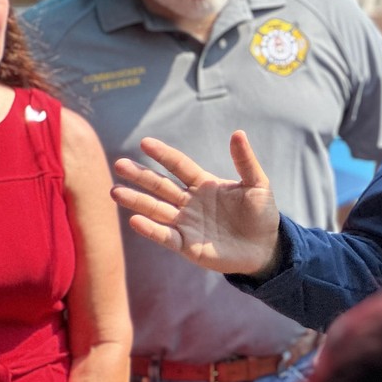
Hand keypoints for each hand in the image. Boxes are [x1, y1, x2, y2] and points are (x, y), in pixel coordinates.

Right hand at [110, 130, 281, 276]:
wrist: (266, 247)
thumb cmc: (261, 214)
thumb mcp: (258, 185)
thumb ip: (245, 161)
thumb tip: (238, 133)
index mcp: (204, 184)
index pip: (179, 166)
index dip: (163, 154)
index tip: (145, 143)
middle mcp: (190, 202)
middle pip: (161, 186)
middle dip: (141, 176)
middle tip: (119, 164)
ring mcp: (186, 223)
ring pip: (156, 209)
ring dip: (137, 201)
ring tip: (115, 192)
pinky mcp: (186, 245)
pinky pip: (165, 236)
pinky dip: (150, 229)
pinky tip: (135, 220)